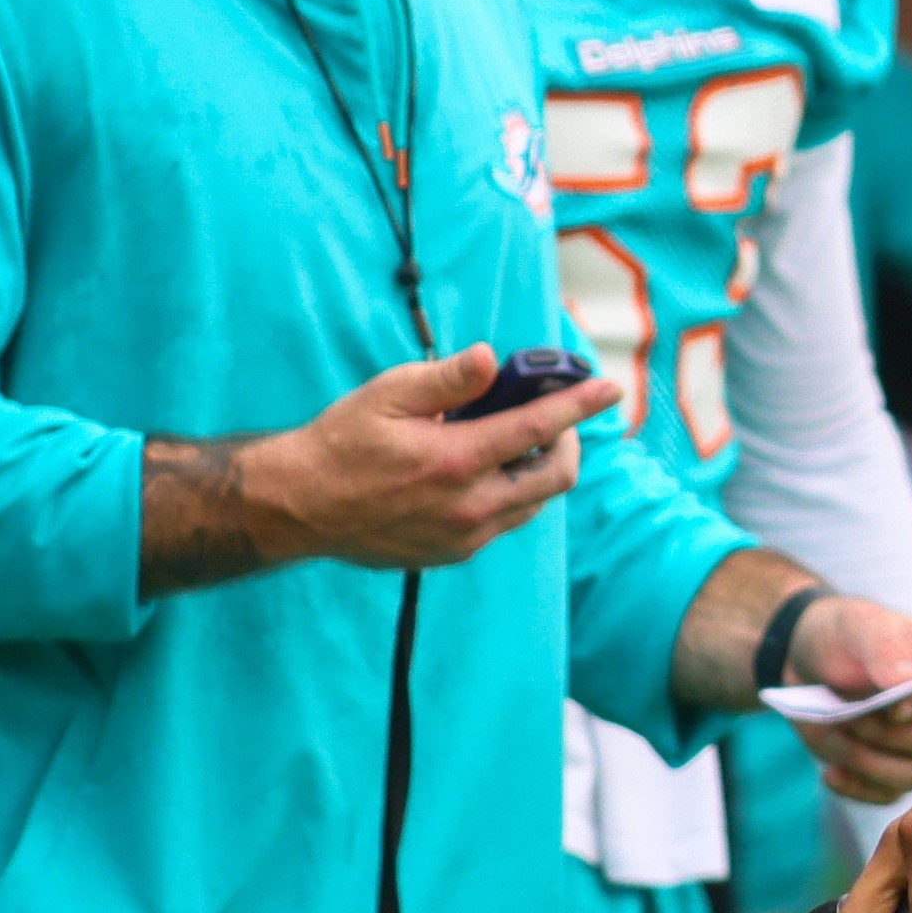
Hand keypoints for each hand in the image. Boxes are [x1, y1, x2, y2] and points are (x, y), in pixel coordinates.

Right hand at [209, 345, 613, 578]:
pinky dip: (507, 494)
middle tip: (552, 417)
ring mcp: (464, 537)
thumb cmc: (341, 441)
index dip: (580, 404)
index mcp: (456, 460)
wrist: (301, 507)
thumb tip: (492, 358)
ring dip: (537, 470)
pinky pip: (502, 523)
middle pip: (554, 478)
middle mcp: (469, 506)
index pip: (539, 428)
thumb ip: (448, 378)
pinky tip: (480, 471)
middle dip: (567, 442)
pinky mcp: (452, 554)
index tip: (610, 388)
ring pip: (532, 505)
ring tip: (513, 440)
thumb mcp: (389, 394)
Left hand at [777, 594, 911, 800]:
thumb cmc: (847, 636)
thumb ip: (886, 648)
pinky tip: (831, 772)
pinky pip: (888, 795)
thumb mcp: (861, 627)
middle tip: (855, 715)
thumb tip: (910, 681)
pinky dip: (857, 786)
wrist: (810, 665)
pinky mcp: (896, 772)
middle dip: (896, 734)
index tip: (894, 705)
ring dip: (871, 759)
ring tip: (838, 733)